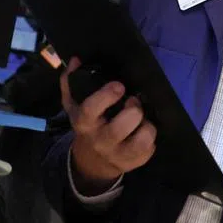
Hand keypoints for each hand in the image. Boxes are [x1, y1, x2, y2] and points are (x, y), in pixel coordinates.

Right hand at [60, 57, 155, 194]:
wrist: (91, 161)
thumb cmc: (87, 125)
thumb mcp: (74, 105)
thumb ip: (71, 81)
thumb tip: (76, 59)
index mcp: (84, 123)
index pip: (91, 109)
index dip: (107, 95)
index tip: (119, 86)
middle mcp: (100, 140)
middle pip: (119, 128)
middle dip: (133, 111)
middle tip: (134, 102)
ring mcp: (118, 154)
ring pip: (141, 141)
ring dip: (147, 126)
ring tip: (143, 119)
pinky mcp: (133, 162)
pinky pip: (149, 149)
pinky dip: (151, 138)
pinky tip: (143, 131)